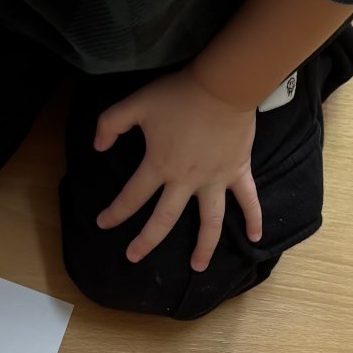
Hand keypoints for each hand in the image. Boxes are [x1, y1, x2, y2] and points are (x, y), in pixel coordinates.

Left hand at [94, 68, 261, 270]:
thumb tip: (97, 147)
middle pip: (164, 220)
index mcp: (160, 166)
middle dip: (147, 241)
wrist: (223, 85)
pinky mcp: (237, 172)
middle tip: (134, 257)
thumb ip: (110, 123)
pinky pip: (248, 200)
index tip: (103, 224)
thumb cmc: (179, 94)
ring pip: (210, 222)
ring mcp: (215, 180)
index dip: (115, 213)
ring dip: (204, 247)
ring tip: (197, 267)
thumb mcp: (136, 103)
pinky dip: (254, 219)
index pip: (132, 197)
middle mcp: (186, 181)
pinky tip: (255, 239)